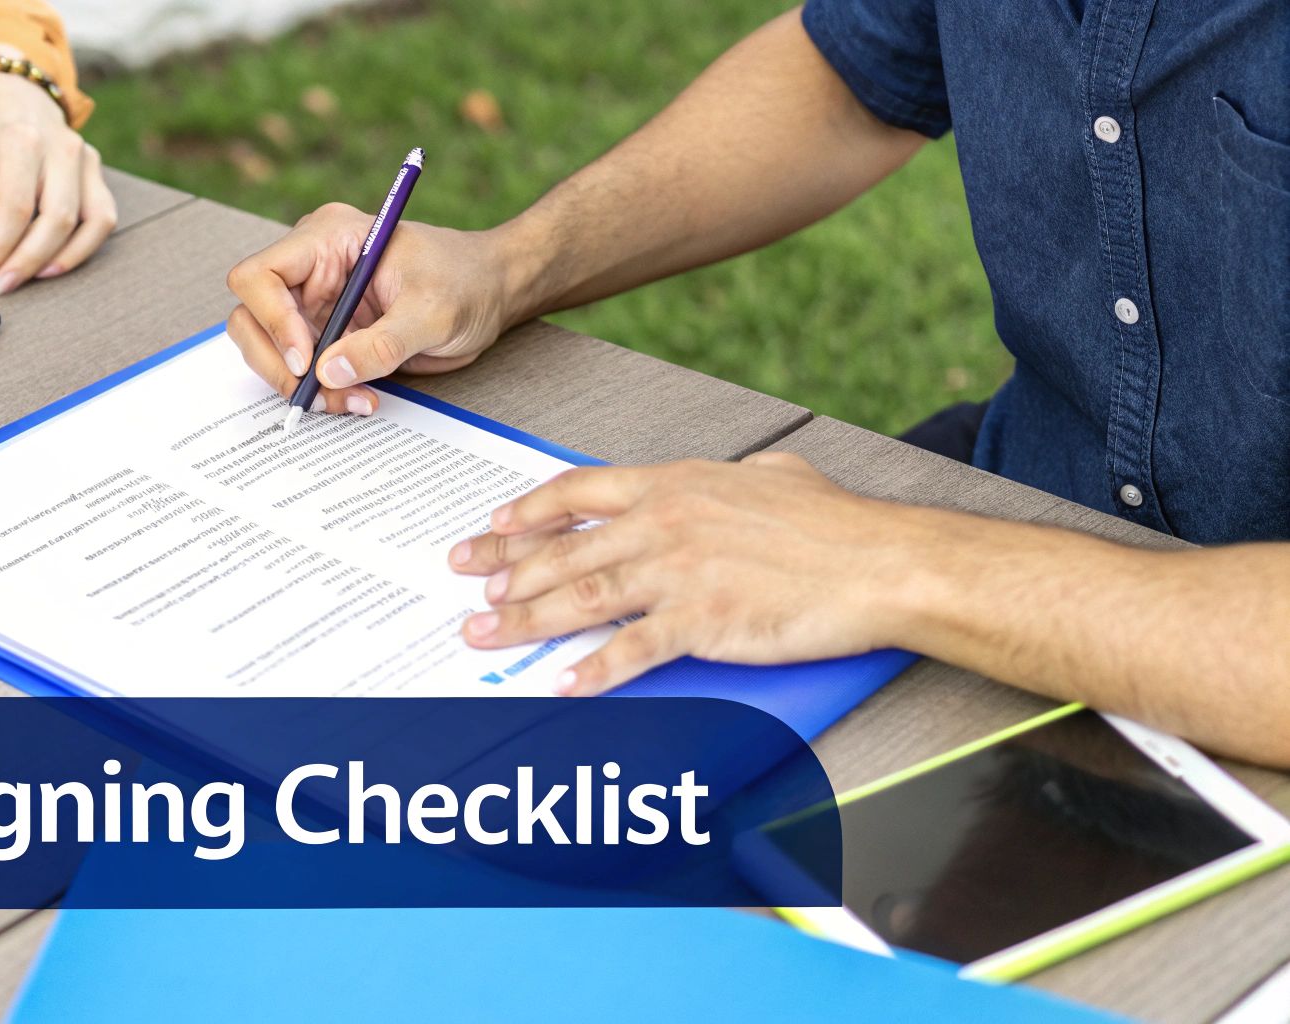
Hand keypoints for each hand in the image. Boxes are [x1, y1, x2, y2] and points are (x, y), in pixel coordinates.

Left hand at [0, 60, 116, 294]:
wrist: (13, 97)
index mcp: (20, 140)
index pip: (15, 208)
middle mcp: (61, 147)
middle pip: (55, 219)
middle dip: (27, 261)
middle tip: (2, 285)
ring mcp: (85, 159)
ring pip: (88, 222)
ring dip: (59, 259)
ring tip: (30, 278)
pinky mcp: (98, 172)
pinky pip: (103, 219)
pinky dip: (84, 248)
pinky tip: (55, 264)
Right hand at [225, 203, 521, 414]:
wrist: (493, 293)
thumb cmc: (468, 281)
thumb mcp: (432, 314)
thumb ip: (381, 344)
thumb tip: (327, 372)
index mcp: (328, 239)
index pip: (260, 275)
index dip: (271, 319)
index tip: (306, 358)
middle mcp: (311, 269)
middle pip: (252, 317)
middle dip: (279, 362)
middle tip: (317, 394)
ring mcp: (316, 304)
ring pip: (270, 350)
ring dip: (301, 385)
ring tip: (350, 400)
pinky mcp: (329, 335)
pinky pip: (302, 369)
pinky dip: (321, 391)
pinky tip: (357, 398)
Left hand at [447, 452, 936, 694]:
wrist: (879, 562)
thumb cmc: (835, 523)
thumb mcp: (774, 473)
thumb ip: (733, 475)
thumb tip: (731, 473)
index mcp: (675, 484)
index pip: (579, 492)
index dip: (529, 513)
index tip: (494, 526)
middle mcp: (665, 523)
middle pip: (564, 549)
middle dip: (506, 569)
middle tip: (469, 585)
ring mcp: (680, 572)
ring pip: (581, 597)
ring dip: (526, 620)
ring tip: (485, 634)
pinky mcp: (703, 620)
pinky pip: (632, 650)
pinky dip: (592, 670)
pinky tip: (562, 683)